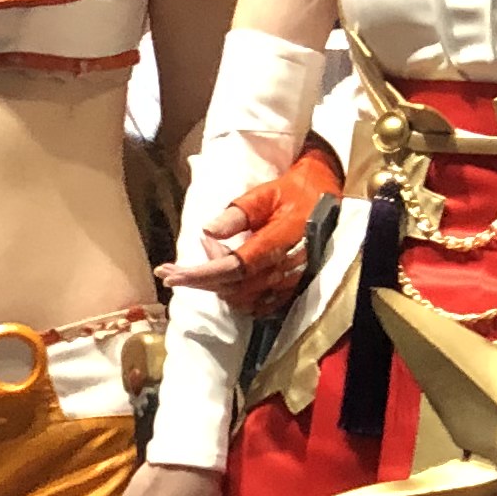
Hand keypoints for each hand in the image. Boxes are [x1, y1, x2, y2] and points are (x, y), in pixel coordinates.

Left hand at [162, 148, 341, 316]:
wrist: (326, 199)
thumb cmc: (293, 191)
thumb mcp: (265, 194)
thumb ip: (237, 214)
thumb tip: (208, 230)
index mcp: (275, 243)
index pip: (232, 268)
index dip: (200, 274)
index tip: (170, 276)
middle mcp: (283, 269)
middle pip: (231, 286)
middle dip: (197, 280)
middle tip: (171, 269)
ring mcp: (288, 282)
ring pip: (241, 298)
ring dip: (216, 284)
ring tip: (204, 260)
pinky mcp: (291, 289)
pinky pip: (256, 303)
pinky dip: (234, 292)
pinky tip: (223, 275)